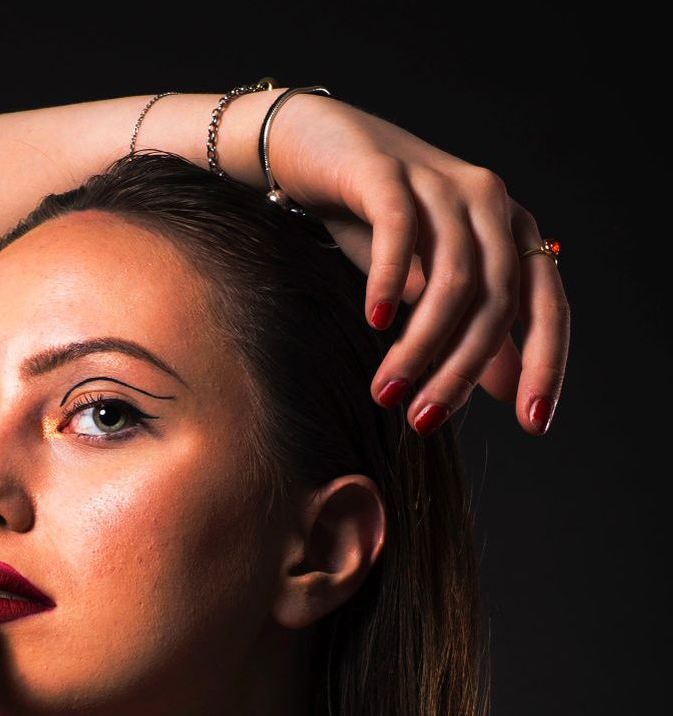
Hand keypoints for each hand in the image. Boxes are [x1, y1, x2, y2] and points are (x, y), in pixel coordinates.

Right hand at [269, 93, 569, 435]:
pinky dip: (389, 280)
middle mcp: (487, 202)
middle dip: (462, 371)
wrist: (310, 148)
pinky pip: (399, 231)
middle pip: (497, 300)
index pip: (546, 304)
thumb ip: (472, 331)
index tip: (533, 424)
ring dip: (420, 346)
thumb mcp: (425, 286)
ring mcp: (439, 182)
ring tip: (386, 392)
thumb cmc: (370, 221)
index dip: (547, 364)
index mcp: (509, 230)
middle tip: (423, 420)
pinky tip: (374, 321)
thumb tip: (514, 392)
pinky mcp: (385, 171)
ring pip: (451, 277)